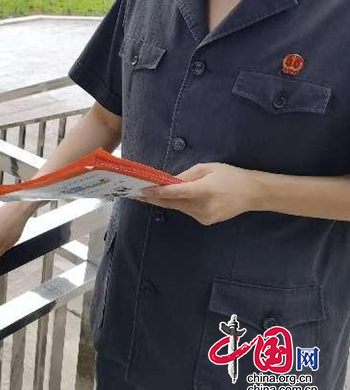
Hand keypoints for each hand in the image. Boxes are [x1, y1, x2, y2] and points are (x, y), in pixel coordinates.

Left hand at [137, 162, 263, 225]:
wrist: (253, 193)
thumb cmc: (230, 176)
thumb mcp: (208, 168)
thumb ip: (187, 175)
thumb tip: (169, 180)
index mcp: (204, 190)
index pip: (175, 193)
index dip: (157, 192)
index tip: (141, 191)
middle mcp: (203, 206)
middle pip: (172, 203)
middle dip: (154, 198)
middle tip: (135, 193)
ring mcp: (204, 216)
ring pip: (178, 208)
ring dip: (166, 200)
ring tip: (150, 194)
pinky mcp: (206, 221)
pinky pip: (187, 211)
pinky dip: (180, 204)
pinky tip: (177, 198)